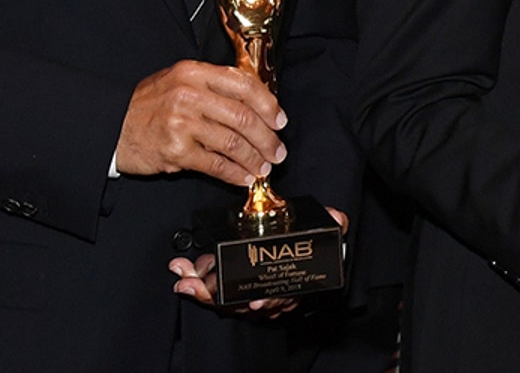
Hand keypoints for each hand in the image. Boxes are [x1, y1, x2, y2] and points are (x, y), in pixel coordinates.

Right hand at [116, 60, 286, 187]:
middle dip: (267, 138)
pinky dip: (234, 173)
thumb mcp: (178, 81)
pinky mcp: (175, 151)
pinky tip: (244, 177)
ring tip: (264, 167)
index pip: (243, 85)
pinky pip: (215, 164)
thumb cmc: (147, 105)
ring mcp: (181, 123)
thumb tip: (256, 102)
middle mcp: (188, 95)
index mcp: (194, 72)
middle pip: (243, 116)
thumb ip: (213, 85)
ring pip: (233, 142)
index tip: (280, 120)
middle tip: (277, 151)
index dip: (268, 104)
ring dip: (254, 158)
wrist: (109, 127)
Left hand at [170, 207, 347, 313]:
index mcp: (287, 283)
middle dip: (215, 295)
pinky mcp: (229, 290)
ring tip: (184, 276)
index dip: (268, 301)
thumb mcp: (325, 231)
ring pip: (221, 301)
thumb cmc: (306, 246)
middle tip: (194, 284)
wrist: (292, 249)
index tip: (255, 302)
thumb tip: (337, 216)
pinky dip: (195, 282)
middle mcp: (265, 294)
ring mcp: (246, 295)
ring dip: (199, 288)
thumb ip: (334, 223)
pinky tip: (182, 272)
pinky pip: (211, 293)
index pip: (278, 296)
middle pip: (241, 303)